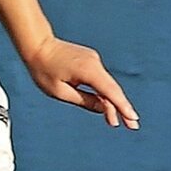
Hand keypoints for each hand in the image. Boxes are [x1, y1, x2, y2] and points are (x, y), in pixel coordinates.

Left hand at [24, 37, 139, 128]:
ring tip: (120, 121)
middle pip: (113, 89)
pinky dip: (106, 93)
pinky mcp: (90, 61)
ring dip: (114, 102)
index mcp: (88, 70)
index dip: (122, 107)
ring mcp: (93, 61)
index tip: (132, 120)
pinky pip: (102, 80)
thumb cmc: (44, 70)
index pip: (110, 92)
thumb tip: (104, 109)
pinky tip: (108, 106)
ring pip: (108, 85)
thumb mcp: (61, 92)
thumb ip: (85, 101)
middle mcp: (94, 63)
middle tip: (133, 126)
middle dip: (123, 108)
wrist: (37, 44)